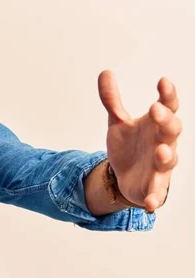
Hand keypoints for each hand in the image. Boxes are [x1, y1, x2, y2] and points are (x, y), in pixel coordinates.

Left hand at [98, 70, 180, 212]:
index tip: (162, 81)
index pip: (167, 106)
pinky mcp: (154, 187)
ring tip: (160, 152)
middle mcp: (163, 143)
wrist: (125, 176)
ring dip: (166, 156)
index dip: (168, 95)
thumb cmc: (129, 145)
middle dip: (166, 120)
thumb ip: (112, 100)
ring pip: (170, 160)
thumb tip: (105, 72)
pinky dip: (156, 198)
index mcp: (156, 125)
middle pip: (172, 130)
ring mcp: (161, 166)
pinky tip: (151, 204)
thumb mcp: (117, 122)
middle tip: (155, 110)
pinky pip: (158, 193)